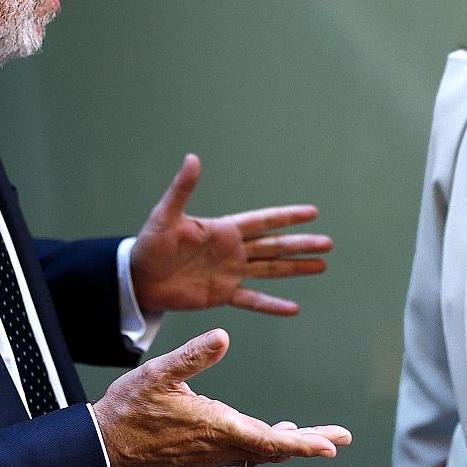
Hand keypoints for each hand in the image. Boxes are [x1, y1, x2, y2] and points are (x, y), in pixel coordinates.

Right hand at [94, 329, 351, 466]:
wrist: (104, 445)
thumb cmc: (128, 408)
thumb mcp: (158, 372)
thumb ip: (193, 355)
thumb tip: (223, 336)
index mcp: (215, 425)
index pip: (270, 440)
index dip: (304, 442)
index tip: (330, 445)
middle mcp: (219, 446)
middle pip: (274, 450)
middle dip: (309, 443)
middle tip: (338, 439)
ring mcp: (210, 455)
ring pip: (259, 453)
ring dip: (288, 444)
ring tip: (312, 435)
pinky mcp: (201, 456)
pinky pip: (242, 454)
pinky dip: (264, 445)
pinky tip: (269, 433)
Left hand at [131, 154, 331, 315]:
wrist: (138, 279)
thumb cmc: (149, 244)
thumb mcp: (166, 215)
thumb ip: (182, 189)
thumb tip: (192, 158)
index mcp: (224, 230)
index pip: (263, 221)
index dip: (287, 217)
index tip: (313, 212)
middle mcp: (232, 250)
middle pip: (275, 246)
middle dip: (301, 244)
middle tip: (329, 243)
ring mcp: (230, 273)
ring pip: (271, 270)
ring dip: (296, 268)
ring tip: (322, 266)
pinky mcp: (222, 294)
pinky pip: (252, 300)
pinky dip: (272, 305)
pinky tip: (294, 308)